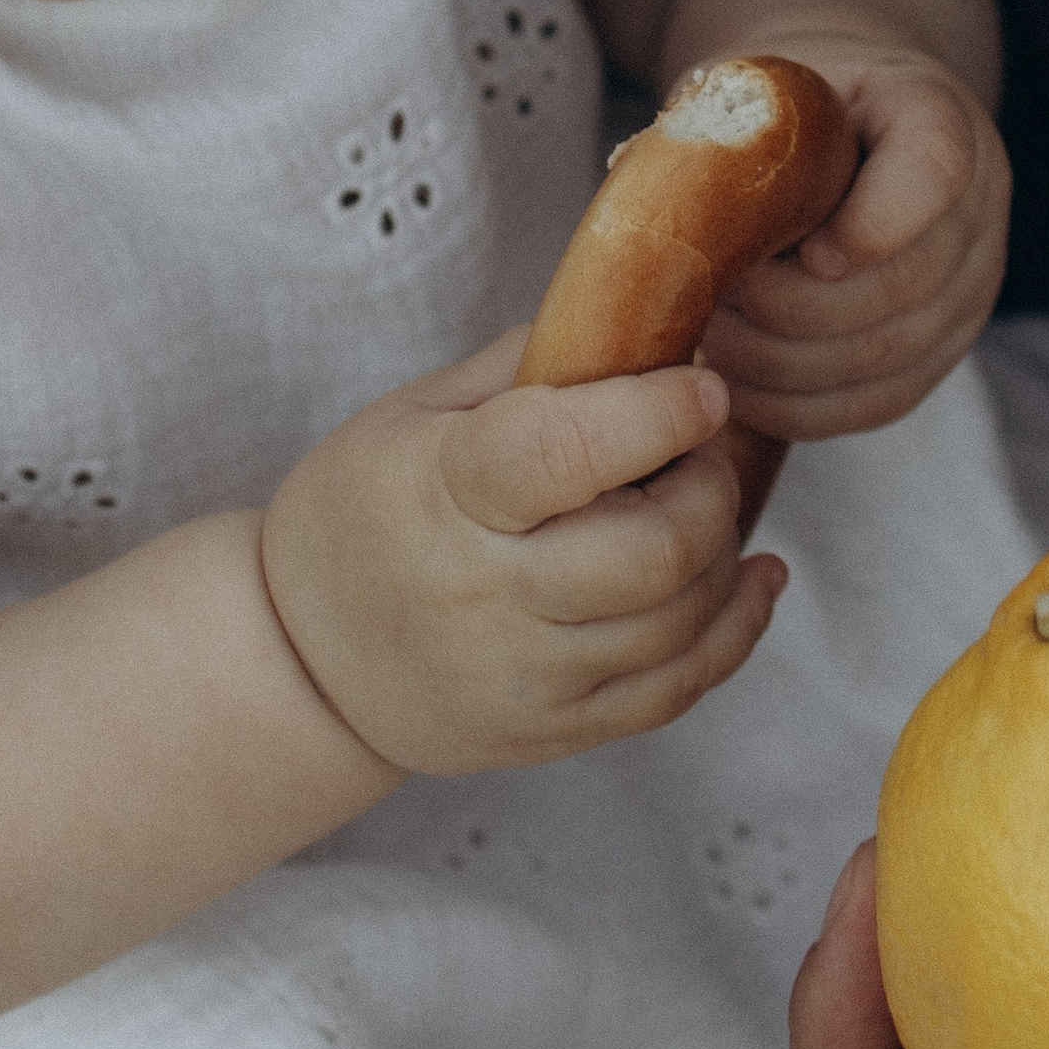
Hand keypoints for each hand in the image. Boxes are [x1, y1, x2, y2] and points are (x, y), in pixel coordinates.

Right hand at [261, 328, 781, 771]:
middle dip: (708, 487)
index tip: (703, 390)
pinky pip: (677, 688)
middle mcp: (482, 594)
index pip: (563, 455)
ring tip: (702, 509)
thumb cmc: (364, 512)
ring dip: (723, 553)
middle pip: (653, 552)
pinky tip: (749, 578)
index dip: (655, 416)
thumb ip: (522, 366)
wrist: (299, 661)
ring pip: (680, 623)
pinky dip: (734, 628)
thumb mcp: (410, 415)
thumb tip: (639, 317)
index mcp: (440, 492)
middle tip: (700, 453)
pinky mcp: (552, 731)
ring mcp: (521, 676)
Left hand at [696, 39, 1009, 441]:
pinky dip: (796, 406)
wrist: (838, 136)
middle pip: (902, 285)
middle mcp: (976, 206)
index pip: (933, 167)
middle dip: (790, 308)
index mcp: (935, 113)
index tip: (801, 250)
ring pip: (883, 357)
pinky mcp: (936, 358)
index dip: (871, 223)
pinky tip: (733, 387)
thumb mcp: (762, 84)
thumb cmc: (784, 112)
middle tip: (712, 303)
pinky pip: (871, 404)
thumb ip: (726, 119)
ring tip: (709, 341)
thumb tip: (647, 177)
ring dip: (781, 362)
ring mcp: (968, 292)